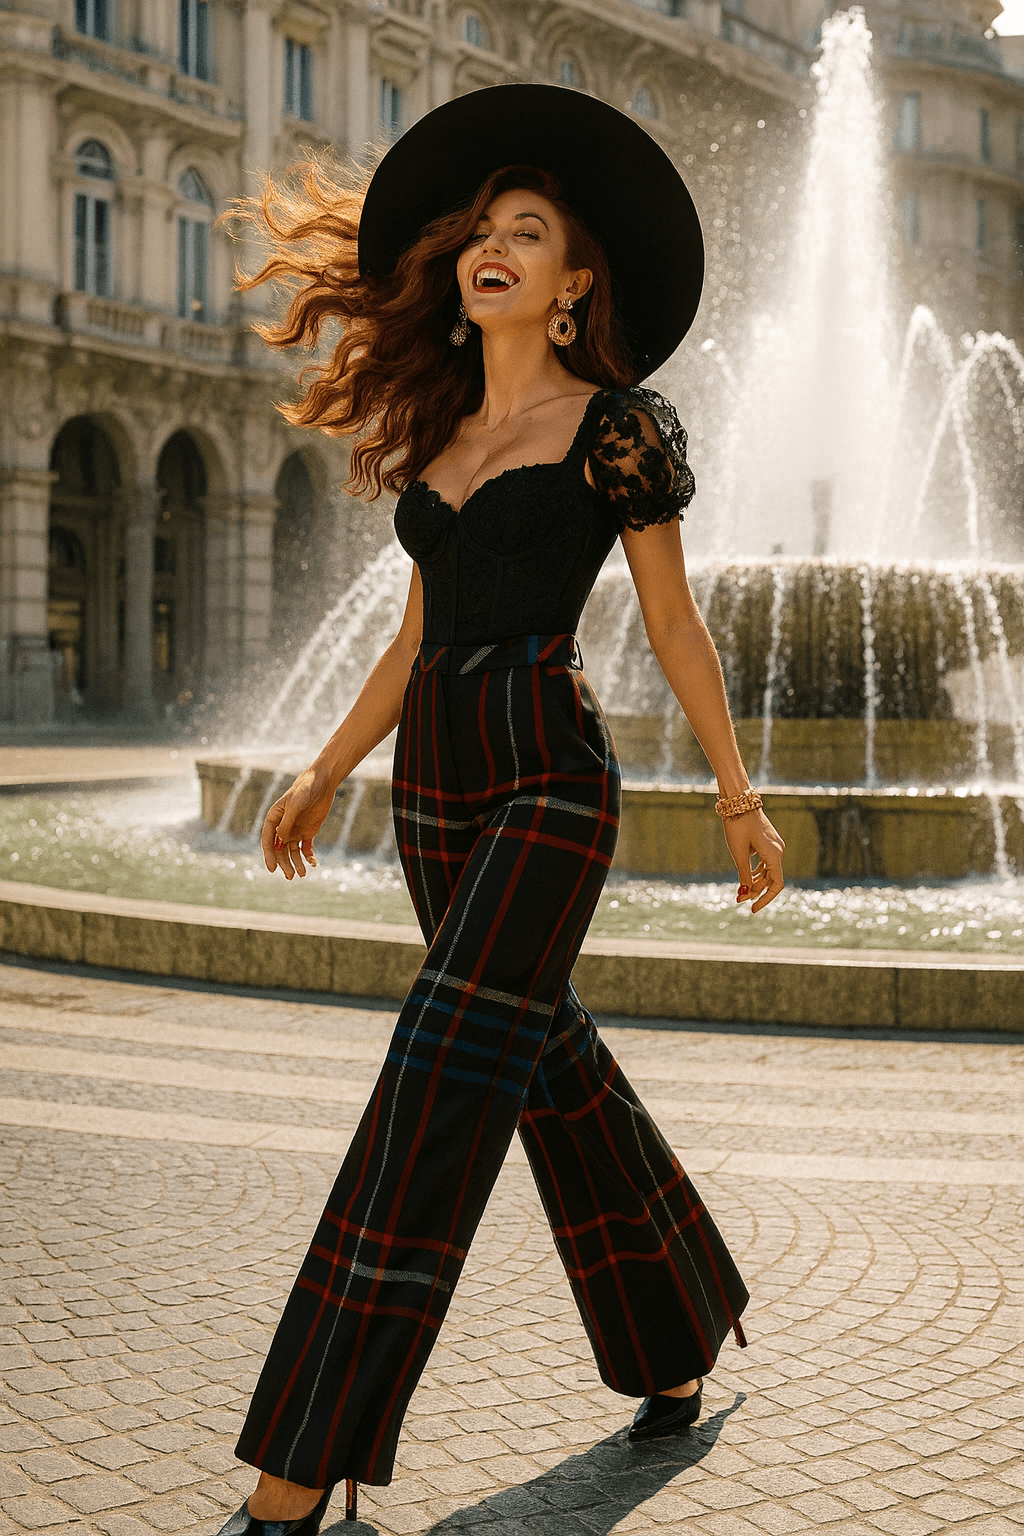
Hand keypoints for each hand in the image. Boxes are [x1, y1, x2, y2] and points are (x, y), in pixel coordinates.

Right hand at [261, 765, 336, 879]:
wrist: (322, 782)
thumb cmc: (305, 789)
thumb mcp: (296, 804)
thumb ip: (287, 822)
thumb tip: (280, 840)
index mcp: (274, 818)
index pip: (268, 840)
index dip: (269, 855)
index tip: (272, 869)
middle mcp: (283, 827)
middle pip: (280, 850)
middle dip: (284, 864)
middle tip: (290, 876)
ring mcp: (295, 830)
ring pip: (292, 852)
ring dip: (296, 863)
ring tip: (302, 874)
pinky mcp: (308, 832)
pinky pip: (306, 848)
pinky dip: (309, 857)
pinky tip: (313, 863)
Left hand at [723, 808, 784, 912]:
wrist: (739, 802)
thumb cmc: (738, 826)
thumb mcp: (738, 853)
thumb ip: (743, 875)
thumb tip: (744, 895)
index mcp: (774, 854)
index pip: (776, 885)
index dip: (765, 899)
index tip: (753, 909)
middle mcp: (779, 851)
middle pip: (771, 879)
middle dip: (755, 891)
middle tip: (738, 899)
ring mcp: (775, 846)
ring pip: (768, 872)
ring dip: (755, 882)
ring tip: (740, 891)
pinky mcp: (769, 842)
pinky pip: (766, 863)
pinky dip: (757, 872)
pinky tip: (746, 878)